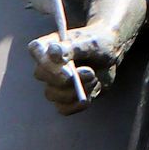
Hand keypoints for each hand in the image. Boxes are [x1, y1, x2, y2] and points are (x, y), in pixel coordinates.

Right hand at [28, 0, 147, 115]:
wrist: (112, 51)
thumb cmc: (101, 39)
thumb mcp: (92, 40)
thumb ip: (73, 46)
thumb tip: (55, 53)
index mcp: (46, 46)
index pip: (36, 56)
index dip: (49, 65)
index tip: (69, 67)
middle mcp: (47, 65)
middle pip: (45, 81)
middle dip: (69, 80)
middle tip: (89, 71)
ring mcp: (55, 82)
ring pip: (55, 97)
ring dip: (76, 91)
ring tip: (94, 77)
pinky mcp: (66, 96)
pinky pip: (64, 109)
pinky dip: (78, 105)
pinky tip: (90, 94)